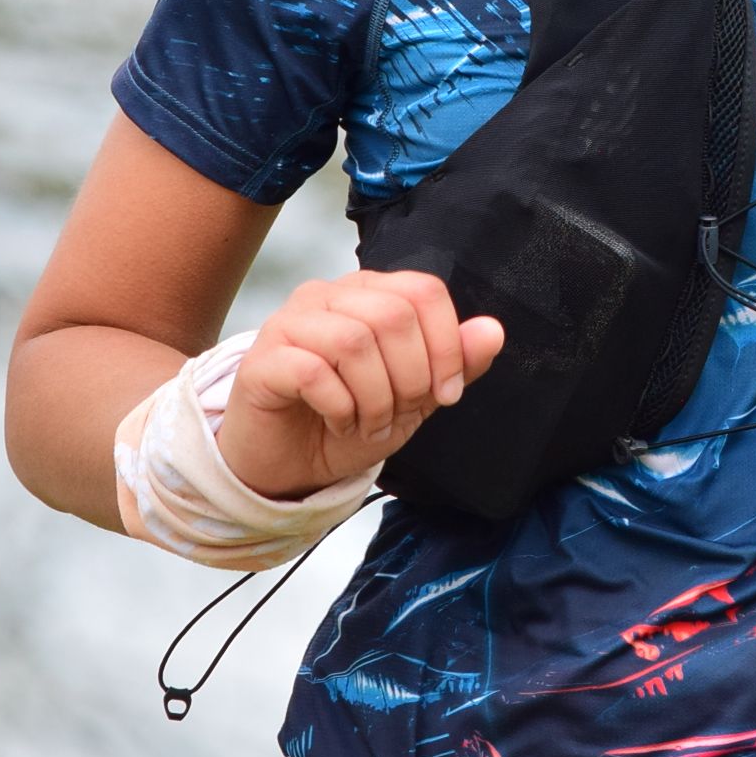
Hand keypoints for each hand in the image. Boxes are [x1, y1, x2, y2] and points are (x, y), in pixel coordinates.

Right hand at [213, 270, 504, 502]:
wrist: (289, 465)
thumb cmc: (350, 420)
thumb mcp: (416, 398)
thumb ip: (455, 363)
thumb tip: (493, 330)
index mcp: (369, 293)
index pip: (423, 291)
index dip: (447, 346)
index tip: (445, 394)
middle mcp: (328, 296)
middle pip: (393, 315)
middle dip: (410, 378)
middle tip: (398, 414)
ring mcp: (290, 323)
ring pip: (354, 340)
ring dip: (375, 397)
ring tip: (368, 423)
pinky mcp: (262, 360)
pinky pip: (312, 371)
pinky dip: (339, 406)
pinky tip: (338, 422)